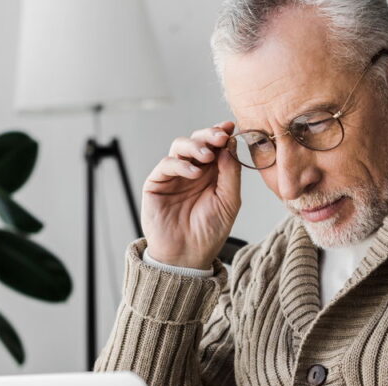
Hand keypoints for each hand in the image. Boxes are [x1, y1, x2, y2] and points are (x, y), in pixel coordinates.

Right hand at [141, 122, 240, 268]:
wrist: (187, 256)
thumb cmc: (209, 232)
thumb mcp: (229, 201)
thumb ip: (231, 173)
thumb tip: (230, 145)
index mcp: (212, 173)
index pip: (216, 146)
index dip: (221, 133)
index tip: (230, 127)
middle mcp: (193, 170)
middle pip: (197, 140)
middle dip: (209, 135)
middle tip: (219, 137)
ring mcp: (174, 176)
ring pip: (180, 146)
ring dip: (195, 146)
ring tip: (207, 156)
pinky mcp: (156, 184)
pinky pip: (166, 164)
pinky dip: (180, 164)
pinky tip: (193, 173)